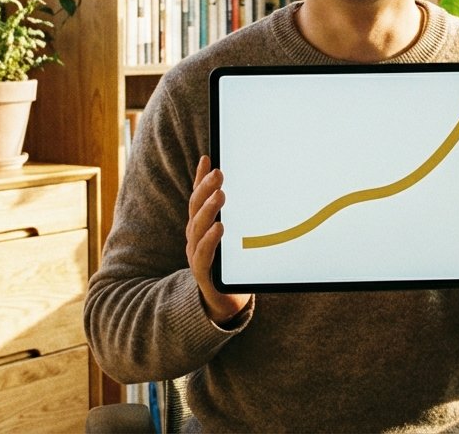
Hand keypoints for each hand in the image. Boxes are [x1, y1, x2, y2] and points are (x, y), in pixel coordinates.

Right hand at [186, 156, 251, 324]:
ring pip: (197, 228)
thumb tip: (263, 188)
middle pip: (196, 208)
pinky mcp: (202, 273)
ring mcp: (195, 254)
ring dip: (208, 210)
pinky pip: (202, 255)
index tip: (208, 158)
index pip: (199, 198)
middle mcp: (195, 237)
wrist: (226, 301)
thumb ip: (243, 217)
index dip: (200, 178)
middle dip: (206, 188)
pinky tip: (219, 228)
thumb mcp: (240, 237)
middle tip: (219, 173)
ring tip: (220, 195)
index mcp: (202, 226)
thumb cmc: (234, 265)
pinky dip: (210, 240)